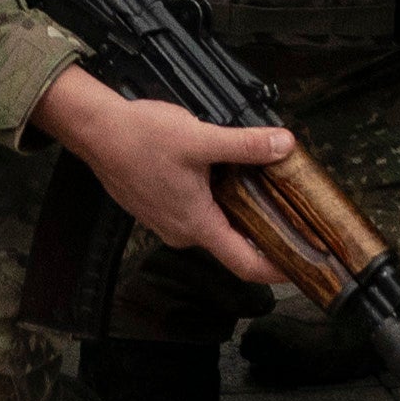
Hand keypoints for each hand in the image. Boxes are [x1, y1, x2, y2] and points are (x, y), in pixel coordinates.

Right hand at [30, 62, 294, 289]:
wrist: (95, 130)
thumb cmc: (140, 138)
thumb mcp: (201, 138)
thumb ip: (246, 145)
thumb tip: (284, 145)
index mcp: (197, 225)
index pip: (246, 264)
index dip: (278, 270)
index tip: (304, 266)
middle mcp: (182, 232)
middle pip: (232, 245)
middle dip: (262, 232)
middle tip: (290, 215)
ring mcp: (166, 222)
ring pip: (212, 227)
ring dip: (236, 213)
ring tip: (260, 189)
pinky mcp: (156, 207)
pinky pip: (194, 214)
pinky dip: (214, 202)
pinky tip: (221, 176)